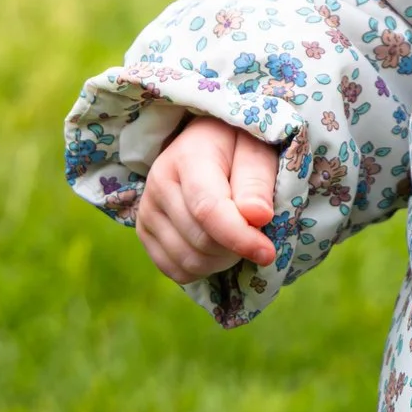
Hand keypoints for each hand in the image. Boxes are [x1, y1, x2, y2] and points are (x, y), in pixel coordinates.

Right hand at [135, 114, 280, 282]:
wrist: (206, 141)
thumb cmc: (238, 144)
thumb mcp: (257, 151)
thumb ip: (257, 182)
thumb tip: (258, 217)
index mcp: (188, 158)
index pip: (208, 209)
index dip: (239, 237)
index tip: (267, 252)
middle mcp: (158, 184)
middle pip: (201, 240)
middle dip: (236, 247)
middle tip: (255, 232)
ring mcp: (147, 210)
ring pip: (189, 261)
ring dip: (222, 260)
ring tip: (236, 236)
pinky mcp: (144, 231)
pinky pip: (177, 271)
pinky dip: (203, 268)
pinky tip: (216, 246)